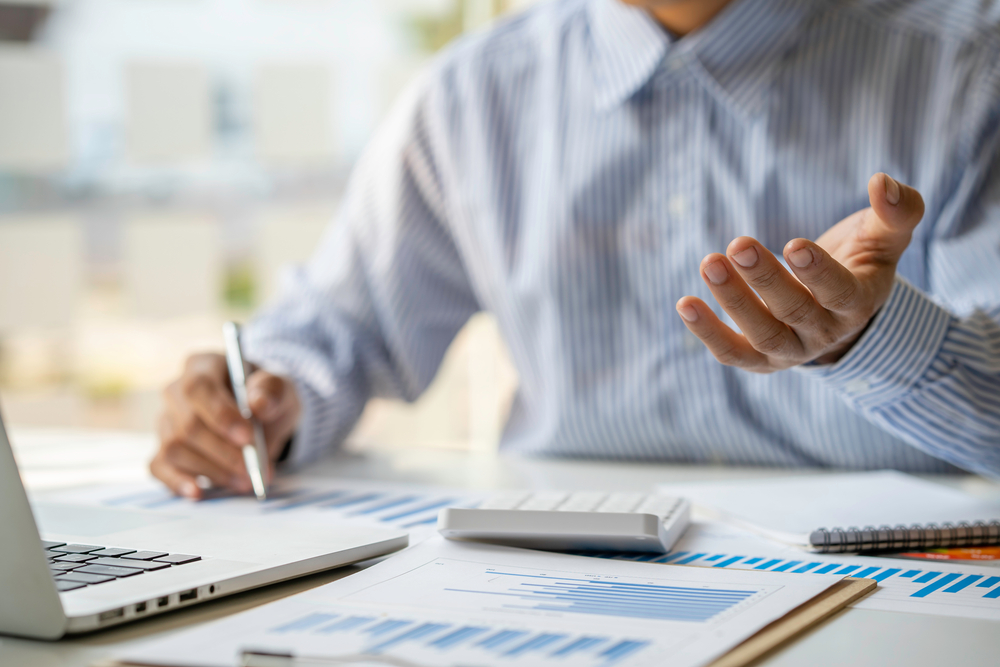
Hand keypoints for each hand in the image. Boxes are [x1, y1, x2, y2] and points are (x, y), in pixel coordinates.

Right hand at [152, 353, 300, 498]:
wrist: (264, 415)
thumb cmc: (267, 396)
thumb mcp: (280, 387)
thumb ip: (272, 391)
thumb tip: (259, 403)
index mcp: (202, 366)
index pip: (199, 388)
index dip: (221, 415)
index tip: (248, 437)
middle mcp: (176, 392)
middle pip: (187, 424)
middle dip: (222, 451)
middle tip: (251, 469)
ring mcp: (166, 422)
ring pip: (175, 449)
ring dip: (211, 470)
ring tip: (244, 480)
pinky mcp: (164, 449)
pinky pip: (160, 467)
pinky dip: (177, 482)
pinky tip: (198, 492)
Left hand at [676, 172, 924, 371]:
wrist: (838, 309)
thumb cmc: (859, 260)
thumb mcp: (883, 237)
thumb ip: (896, 211)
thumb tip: (883, 182)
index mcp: (857, 303)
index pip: (840, 293)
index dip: (818, 272)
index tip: (794, 244)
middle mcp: (824, 333)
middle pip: (795, 312)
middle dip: (765, 280)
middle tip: (738, 245)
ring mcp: (790, 350)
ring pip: (762, 334)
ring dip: (734, 301)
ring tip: (710, 263)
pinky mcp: (759, 359)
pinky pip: (732, 353)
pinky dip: (707, 333)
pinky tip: (685, 303)